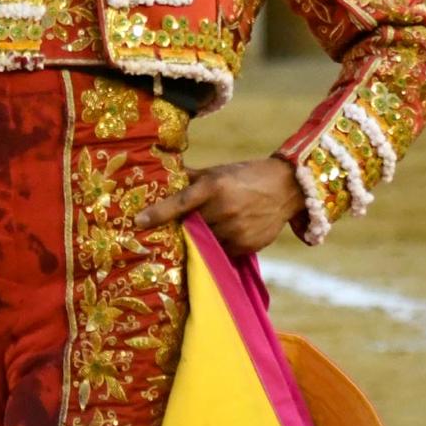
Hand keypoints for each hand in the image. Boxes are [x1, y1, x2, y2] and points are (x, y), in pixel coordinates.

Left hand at [134, 157, 305, 257]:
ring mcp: (236, 230)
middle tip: (169, 233)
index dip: (158, 212)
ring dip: (200, 240)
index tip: (139, 221)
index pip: (180, 202)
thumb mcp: (218, 172)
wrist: (286, 188)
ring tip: (202, 233)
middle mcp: (224, 209)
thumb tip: (160, 173)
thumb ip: (191, 177)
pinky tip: (224, 236)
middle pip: (190, 227)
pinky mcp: (246, 245)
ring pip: (205, 243)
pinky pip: (222, 253)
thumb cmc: (246, 176)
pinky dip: (217, 248)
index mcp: (213, 186)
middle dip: (182, 229)